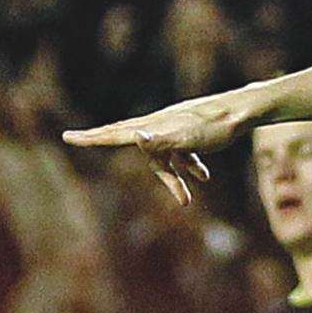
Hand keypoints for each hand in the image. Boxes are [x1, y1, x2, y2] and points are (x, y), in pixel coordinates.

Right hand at [62, 94, 246, 205]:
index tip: (67, 136)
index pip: (116, 133)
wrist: (244, 112)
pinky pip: (182, 153)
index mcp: (153, 126)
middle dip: (103, 141)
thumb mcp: (187, 138)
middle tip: (73, 138)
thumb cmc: (215, 126)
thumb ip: (160, 141)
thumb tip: (136, 135)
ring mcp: (175, 128)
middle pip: (126, 137)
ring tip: (184, 200)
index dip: (91, 138)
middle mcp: (159, 124)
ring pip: (161, 156)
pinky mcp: (192, 133)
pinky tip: (204, 179)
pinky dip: (189, 167)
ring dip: (171, 178)